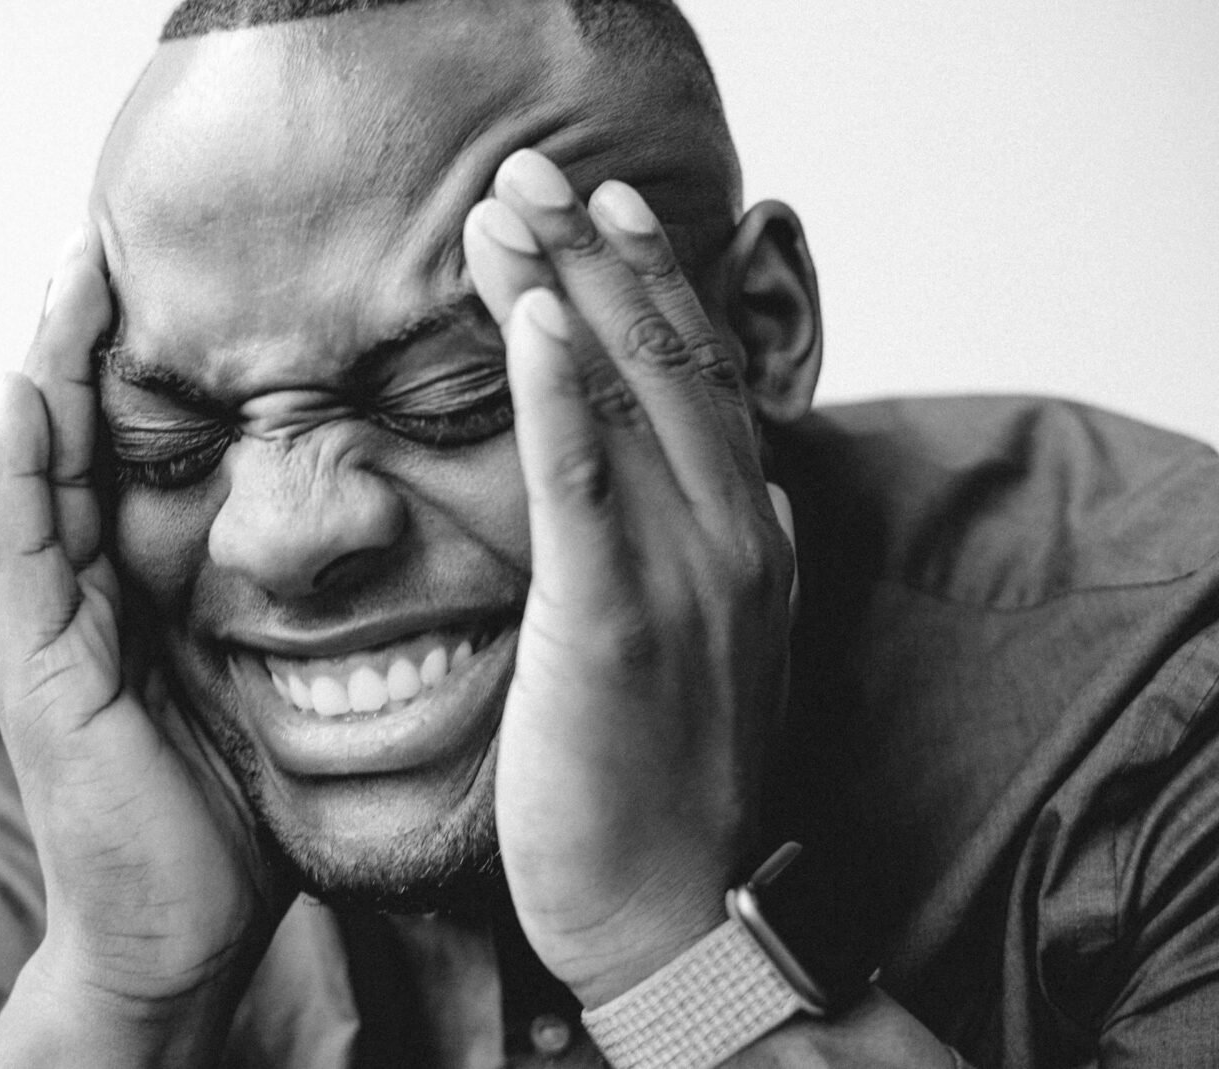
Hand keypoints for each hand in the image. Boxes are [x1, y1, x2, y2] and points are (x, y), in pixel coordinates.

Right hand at [0, 228, 286, 1055]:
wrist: (178, 938)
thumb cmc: (228, 823)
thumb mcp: (266, 694)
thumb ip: (284, 622)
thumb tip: (372, 561)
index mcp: (138, 596)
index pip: (131, 455)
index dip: (142, 368)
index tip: (172, 279)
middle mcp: (86, 598)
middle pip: (78, 441)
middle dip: (87, 340)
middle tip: (106, 237)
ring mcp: (54, 632)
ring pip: (41, 473)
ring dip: (48, 371)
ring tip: (66, 273)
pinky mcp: (43, 673)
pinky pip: (26, 552)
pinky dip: (20, 470)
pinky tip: (24, 393)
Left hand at [463, 151, 795, 1006]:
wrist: (676, 917)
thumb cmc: (669, 786)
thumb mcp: (707, 649)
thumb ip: (710, 559)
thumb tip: (730, 494)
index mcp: (752, 542)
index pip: (701, 387)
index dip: (652, 291)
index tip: (605, 217)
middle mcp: (737, 540)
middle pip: (668, 365)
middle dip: (598, 258)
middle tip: (538, 172)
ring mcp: (687, 578)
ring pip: (629, 400)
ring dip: (567, 291)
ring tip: (513, 207)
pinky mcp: (615, 624)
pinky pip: (585, 485)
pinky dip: (559, 393)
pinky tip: (526, 319)